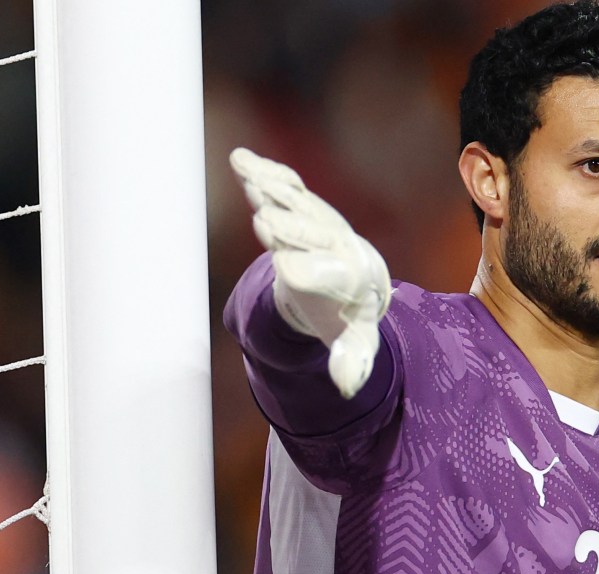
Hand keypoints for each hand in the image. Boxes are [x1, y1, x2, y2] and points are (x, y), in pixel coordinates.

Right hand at [230, 147, 390, 398]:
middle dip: (290, 229)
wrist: (357, 277)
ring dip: (274, 191)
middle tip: (265, 223)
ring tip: (250, 176)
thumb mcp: (354, 337)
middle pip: (311, 235)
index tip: (288, 271)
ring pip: (297, 204)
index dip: (309, 272)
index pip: (330, 275)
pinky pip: (287, 186)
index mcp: (351, 279)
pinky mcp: (304, 205)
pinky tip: (241, 160)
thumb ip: (353, 358)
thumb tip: (347, 388)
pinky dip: (265, 172)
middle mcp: (337, 245)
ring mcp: (320, 221)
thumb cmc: (349, 311)